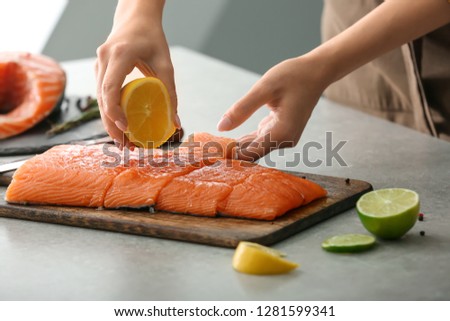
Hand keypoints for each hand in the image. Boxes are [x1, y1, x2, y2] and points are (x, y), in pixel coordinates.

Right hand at [95, 0, 178, 148]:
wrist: (135, 17)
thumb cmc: (152, 39)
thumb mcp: (165, 64)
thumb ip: (170, 93)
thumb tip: (175, 124)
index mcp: (118, 55)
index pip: (110, 89)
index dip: (114, 112)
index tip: (126, 130)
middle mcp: (103, 59)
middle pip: (101, 99)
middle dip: (111, 125)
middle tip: (124, 147)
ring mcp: (98, 64)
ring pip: (98, 99)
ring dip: (109, 122)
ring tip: (123, 142)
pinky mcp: (99, 69)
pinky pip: (101, 94)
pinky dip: (109, 112)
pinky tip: (120, 126)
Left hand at [217, 56, 327, 160]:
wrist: (316, 72)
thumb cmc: (293, 76)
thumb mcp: (264, 88)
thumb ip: (242, 109)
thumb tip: (221, 127)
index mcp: (281, 133)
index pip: (250, 154)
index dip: (230, 157)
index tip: (210, 156)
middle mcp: (284, 140)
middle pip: (252, 154)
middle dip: (230, 153)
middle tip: (205, 153)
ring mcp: (285, 138)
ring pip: (255, 148)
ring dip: (237, 147)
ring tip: (212, 147)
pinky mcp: (282, 131)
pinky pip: (260, 139)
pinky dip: (246, 139)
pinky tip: (230, 141)